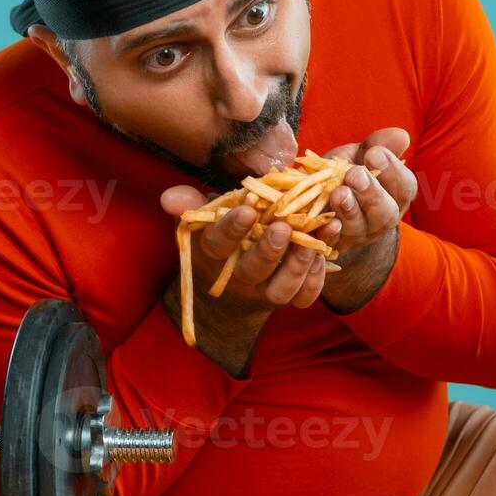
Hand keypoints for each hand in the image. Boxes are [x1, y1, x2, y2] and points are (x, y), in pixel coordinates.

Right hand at [160, 185, 340, 311]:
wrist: (234, 278)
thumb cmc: (220, 234)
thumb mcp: (204, 217)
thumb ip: (191, 205)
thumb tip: (169, 199)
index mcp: (215, 254)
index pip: (219, 244)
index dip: (231, 229)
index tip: (246, 210)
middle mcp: (240, 277)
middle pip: (254, 270)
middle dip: (269, 250)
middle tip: (284, 227)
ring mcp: (265, 291)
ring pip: (282, 288)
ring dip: (299, 264)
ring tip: (315, 237)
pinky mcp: (289, 297)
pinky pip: (304, 297)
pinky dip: (316, 279)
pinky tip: (326, 251)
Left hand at [324, 127, 416, 259]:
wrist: (322, 210)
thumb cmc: (345, 177)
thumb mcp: (359, 157)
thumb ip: (377, 145)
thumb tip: (402, 136)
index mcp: (394, 196)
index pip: (404, 187)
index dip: (392, 171)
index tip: (374, 153)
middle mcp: (379, 220)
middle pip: (385, 213)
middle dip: (372, 193)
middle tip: (356, 174)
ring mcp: (356, 236)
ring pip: (359, 228)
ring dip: (349, 210)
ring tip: (339, 193)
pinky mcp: (331, 245)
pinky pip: (332, 243)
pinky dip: (330, 234)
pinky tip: (328, 222)